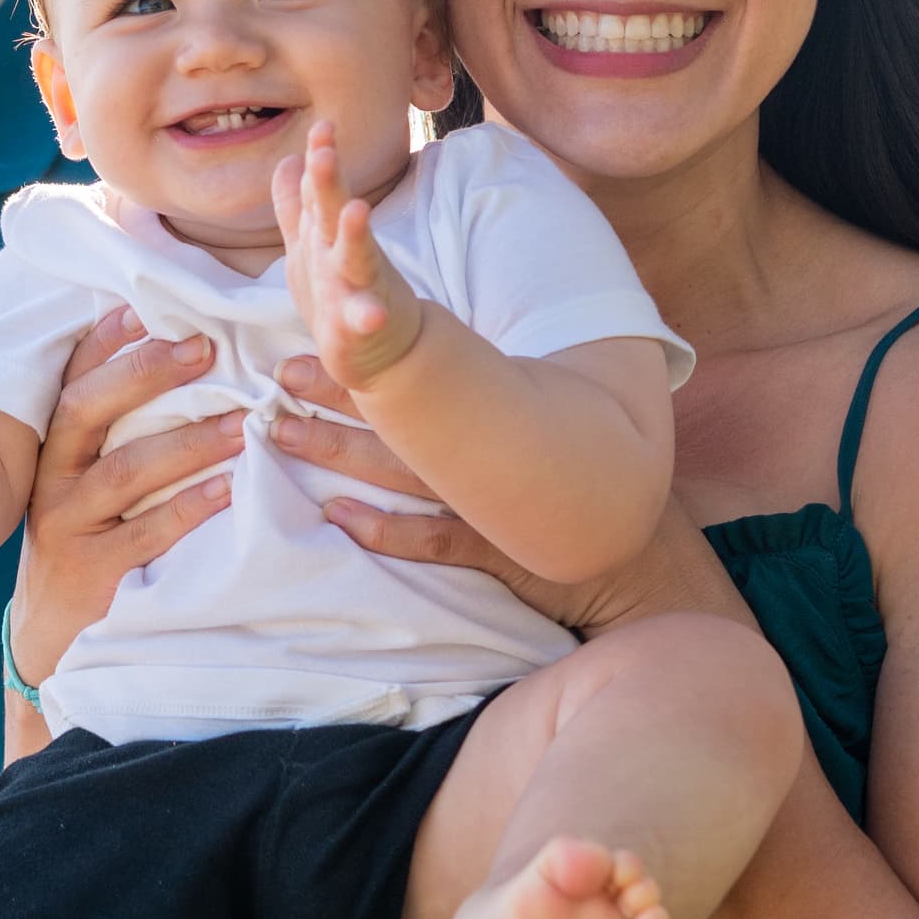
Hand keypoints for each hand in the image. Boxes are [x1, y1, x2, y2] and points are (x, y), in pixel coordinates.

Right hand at [9, 309, 241, 682]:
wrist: (49, 639)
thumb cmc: (86, 542)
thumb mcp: (86, 483)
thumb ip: (118, 431)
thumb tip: (172, 357)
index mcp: (54, 450)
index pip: (73, 380)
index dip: (105, 343)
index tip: (146, 308)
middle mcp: (54, 481)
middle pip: (89, 411)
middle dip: (146, 374)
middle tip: (205, 348)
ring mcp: (69, 528)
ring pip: (124, 471)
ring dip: (187, 442)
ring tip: (242, 422)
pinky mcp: (94, 575)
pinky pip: (145, 535)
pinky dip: (188, 509)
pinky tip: (229, 490)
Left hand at [270, 120, 424, 390]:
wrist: (384, 349)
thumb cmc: (341, 291)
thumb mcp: (310, 245)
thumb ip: (296, 204)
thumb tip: (285, 161)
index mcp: (326, 234)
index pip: (319, 188)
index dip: (320, 156)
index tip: (322, 126)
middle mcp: (343, 253)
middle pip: (332, 211)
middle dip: (328, 180)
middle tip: (324, 149)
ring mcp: (356, 287)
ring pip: (355, 255)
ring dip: (355, 232)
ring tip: (356, 210)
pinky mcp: (360, 326)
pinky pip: (362, 319)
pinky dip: (366, 315)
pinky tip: (369, 315)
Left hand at [272, 356, 755, 638]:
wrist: (642, 563)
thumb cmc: (584, 498)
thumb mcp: (543, 440)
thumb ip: (491, 408)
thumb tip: (426, 379)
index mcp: (491, 427)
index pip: (415, 390)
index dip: (355, 373)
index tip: (302, 354)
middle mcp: (484, 461)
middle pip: (395, 423)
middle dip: (334, 402)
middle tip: (277, 380)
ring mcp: (491, 505)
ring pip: (404, 473)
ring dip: (341, 456)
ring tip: (285, 436)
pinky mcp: (501, 550)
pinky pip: (439, 540)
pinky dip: (389, 531)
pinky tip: (342, 521)